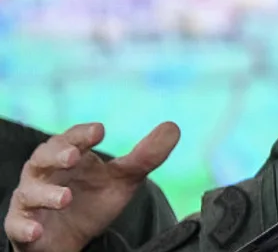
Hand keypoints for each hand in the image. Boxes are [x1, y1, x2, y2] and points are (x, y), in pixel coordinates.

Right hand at [4, 121, 180, 251]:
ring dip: (45, 193)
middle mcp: (45, 172)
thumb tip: (173, 127)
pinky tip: (37, 231)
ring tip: (65, 198)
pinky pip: (16, 225)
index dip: (82, 134)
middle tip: (74, 157)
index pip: (72, 138)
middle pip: (44, 157)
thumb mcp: (123, 179)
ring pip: (29, 191)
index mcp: (70, 155)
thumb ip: (146, 156)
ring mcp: (30, 199)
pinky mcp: (21, 226)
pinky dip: (24, 227)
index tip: (100, 131)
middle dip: (58, 155)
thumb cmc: (93, 199)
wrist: (71, 238)